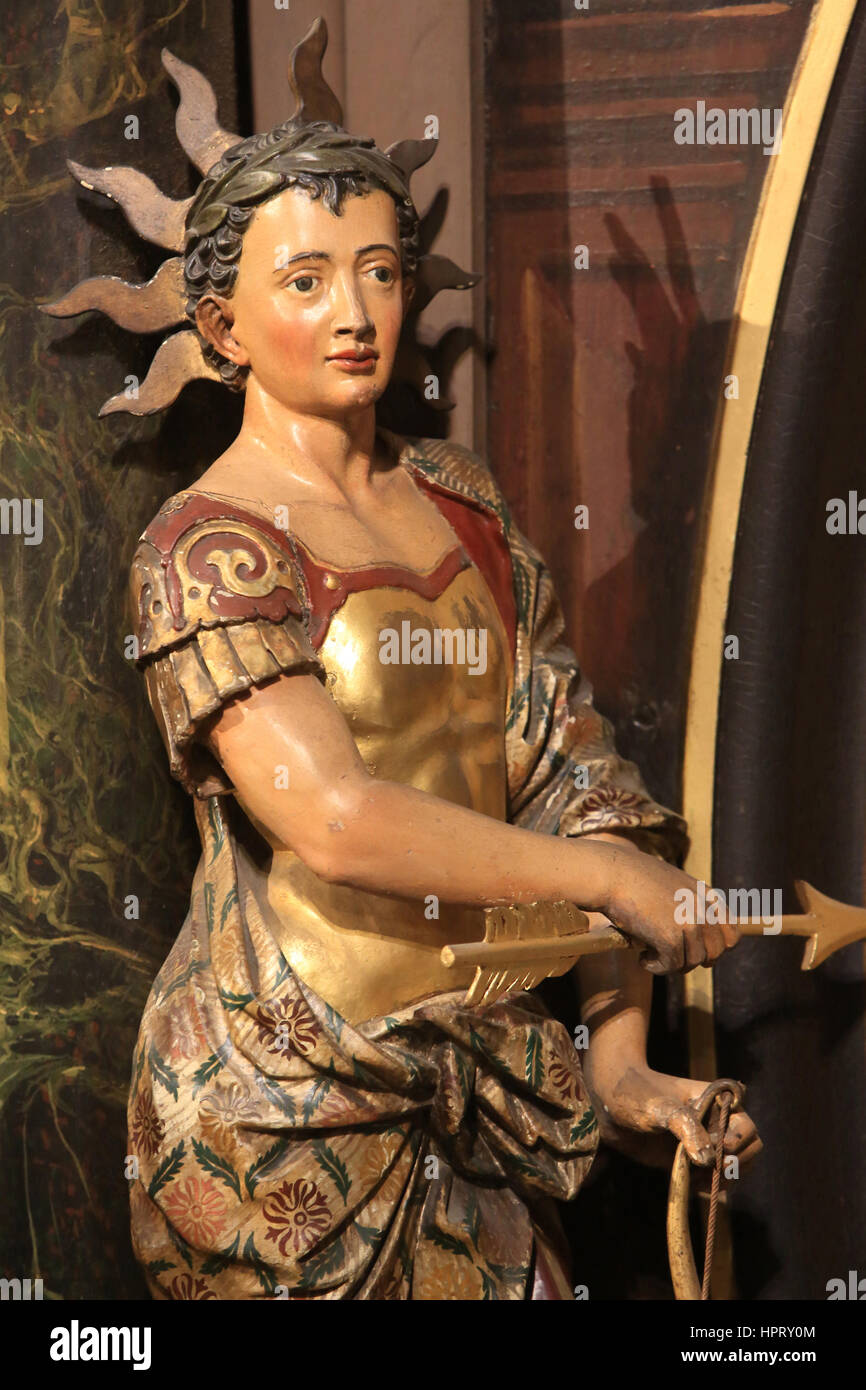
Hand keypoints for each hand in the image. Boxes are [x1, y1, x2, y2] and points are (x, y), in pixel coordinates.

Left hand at [586, 1062, 761, 1180]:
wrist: (608, 1104)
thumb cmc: (637, 1093)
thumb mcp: (662, 1107)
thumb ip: (687, 1129)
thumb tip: (708, 1160)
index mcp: (717, 1101)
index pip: (746, 1127)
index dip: (737, 1141)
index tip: (716, 1146)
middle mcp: (717, 1123)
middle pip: (750, 1150)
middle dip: (735, 1163)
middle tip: (708, 1166)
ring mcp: (705, 1144)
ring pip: (734, 1169)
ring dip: (721, 1179)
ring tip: (695, 1175)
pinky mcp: (690, 1162)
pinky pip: (712, 1182)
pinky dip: (708, 1188)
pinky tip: (691, 1184)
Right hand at [600, 847, 739, 973]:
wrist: (609, 874)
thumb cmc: (629, 877)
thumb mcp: (668, 882)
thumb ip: (685, 902)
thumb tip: (690, 935)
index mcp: (703, 893)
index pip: (731, 932)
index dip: (719, 947)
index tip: (703, 953)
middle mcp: (701, 908)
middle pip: (716, 951)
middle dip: (695, 959)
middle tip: (672, 959)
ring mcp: (688, 923)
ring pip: (694, 961)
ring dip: (672, 964)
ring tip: (650, 955)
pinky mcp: (670, 938)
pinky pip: (671, 966)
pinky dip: (656, 967)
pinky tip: (641, 959)